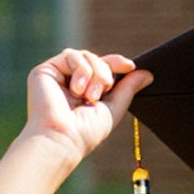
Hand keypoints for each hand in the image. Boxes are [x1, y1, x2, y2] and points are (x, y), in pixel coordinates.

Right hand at [20, 50, 147, 170]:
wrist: (63, 137)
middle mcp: (71, 82)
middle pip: (96, 59)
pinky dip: (81, 70)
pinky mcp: (45, 70)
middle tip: (103, 92)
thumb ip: (128, 89)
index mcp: (86, 90)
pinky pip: (71, 55)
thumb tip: (148, 74)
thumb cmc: (87, 131)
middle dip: (106, 73)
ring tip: (90, 96)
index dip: (116, 63)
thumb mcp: (114, 108)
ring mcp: (58, 75)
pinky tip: (77, 90)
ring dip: (95, 73)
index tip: (130, 66)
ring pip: (85, 55)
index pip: (103, 68)